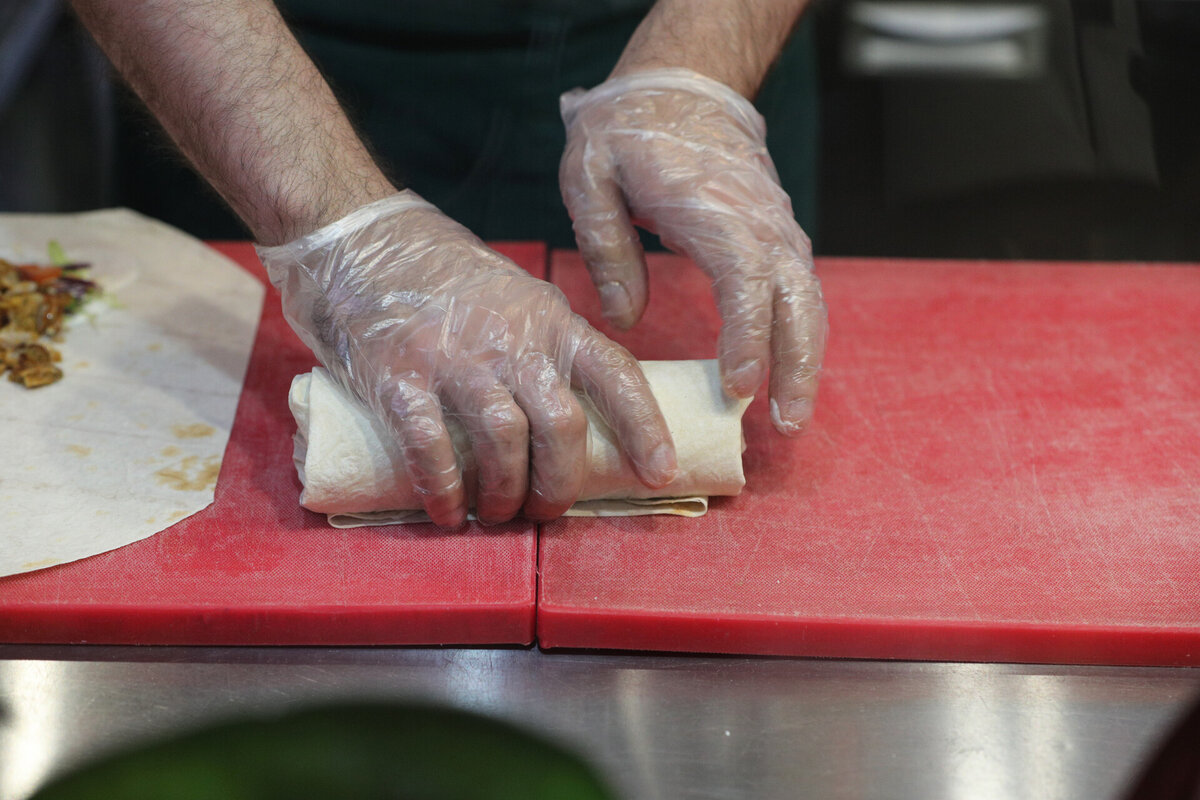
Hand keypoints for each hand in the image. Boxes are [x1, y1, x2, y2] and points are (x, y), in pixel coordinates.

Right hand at [258, 192, 676, 526]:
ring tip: (493, 513)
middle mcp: (509, 338)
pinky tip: (446, 511)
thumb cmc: (435, 272)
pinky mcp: (398, 377)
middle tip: (543, 510)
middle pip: (561, 426)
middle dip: (559, 485)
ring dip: (503, 495)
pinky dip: (444, 490)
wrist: (352, 236)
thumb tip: (566, 416)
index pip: (614, 373)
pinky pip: (433, 449)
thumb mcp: (510, 293)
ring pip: (504, 444)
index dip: (645, 427)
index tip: (662, 471)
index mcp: (546, 318)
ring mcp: (453, 358)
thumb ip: (540, 343)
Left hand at [560, 68, 826, 434]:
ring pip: (807, 301)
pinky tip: (787, 377)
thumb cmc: (626, 133)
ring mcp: (776, 228)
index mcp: (713, 208)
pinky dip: (799, 336)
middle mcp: (759, 221)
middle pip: (797, 300)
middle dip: (797, 365)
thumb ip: (604, 245)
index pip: (746, 279)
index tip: (740, 386)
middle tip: (785, 424)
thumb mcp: (590, 175)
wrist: (677, 87)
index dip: (748, 335)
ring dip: (806, 359)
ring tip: (790, 417)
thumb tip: (623, 317)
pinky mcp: (777, 236)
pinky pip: (799, 292)